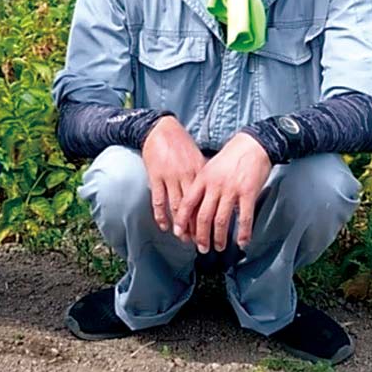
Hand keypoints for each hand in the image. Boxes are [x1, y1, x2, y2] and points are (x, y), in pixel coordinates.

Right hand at [141, 116, 206, 235]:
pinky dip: (161, 215)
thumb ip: (205, 175)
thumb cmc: (181, 143)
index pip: (207, 199)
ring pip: (177, 206)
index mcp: (199, 171)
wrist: (160, 129)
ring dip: (181, 225)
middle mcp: (186, 175)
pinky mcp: (156, 176)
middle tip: (200, 242)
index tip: (214, 231)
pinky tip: (164, 226)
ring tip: (184, 238)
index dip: (211, 218)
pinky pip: (159, 200)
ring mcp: (170, 177)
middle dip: (197, 227)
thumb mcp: (198, 157)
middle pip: (194, 207)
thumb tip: (215, 192)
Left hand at [175, 132, 271, 252]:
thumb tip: (193, 205)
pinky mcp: (249, 193)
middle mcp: (215, 185)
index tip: (179, 233)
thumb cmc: (231, 156)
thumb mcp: (210, 167)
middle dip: (200, 236)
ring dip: (219, 238)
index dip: (182, 220)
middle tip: (201, 247)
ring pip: (221, 220)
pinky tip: (242, 242)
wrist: (252, 144)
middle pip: (203, 216)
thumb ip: (202, 185)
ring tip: (219, 247)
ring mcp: (232, 190)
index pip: (187, 203)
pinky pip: (244, 218)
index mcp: (203, 178)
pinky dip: (243, 233)